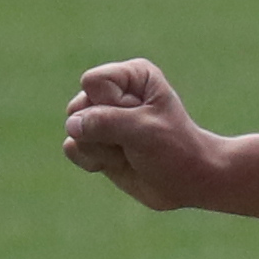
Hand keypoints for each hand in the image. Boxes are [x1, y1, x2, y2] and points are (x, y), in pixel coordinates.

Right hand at [62, 59, 217, 211]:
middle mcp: (114, 92)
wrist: (187, 183)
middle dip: (104, 131)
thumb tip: (71, 125)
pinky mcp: (95, 141)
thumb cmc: (174, 150)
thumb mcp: (144, 131)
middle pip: (79, 106)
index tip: (140, 118)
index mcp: (132, 76)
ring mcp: (102, 117)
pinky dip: (93, 160)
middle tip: (135, 140)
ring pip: (73, 129)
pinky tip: (118, 162)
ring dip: (101, 149)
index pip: (94, 83)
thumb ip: (106, 122)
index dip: (111, 105)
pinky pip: (72, 148)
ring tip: (128, 152)